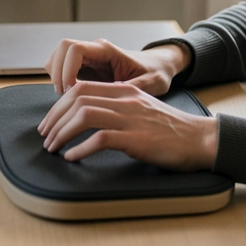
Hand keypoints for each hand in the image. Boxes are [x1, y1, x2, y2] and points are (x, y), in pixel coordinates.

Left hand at [36, 81, 218, 170]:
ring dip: (62, 133)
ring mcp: (131, 118)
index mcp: (125, 91)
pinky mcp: (137, 139)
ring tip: (53, 148)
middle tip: (45, 136)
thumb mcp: (142, 109)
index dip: (59, 104)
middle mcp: (126, 100)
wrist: (200, 139)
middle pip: (77, 99)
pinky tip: (73, 157)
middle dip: (55, 118)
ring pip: (84, 115)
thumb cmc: (171, 130)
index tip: (50, 122)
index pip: (81, 88)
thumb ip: (118, 108)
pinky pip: (101, 139)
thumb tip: (88, 117)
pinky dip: (81, 149)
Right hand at [44, 38, 189, 95]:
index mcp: (108, 51)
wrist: (159, 67)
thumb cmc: (155, 73)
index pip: (75, 49)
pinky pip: (63, 67)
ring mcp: (89, 57)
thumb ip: (131, 87)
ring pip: (59, 56)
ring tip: (66, 98)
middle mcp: (95, 50)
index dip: (67, 69)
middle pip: (62, 49)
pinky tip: (70, 97)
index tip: (72, 91)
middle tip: (64, 96)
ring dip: (56, 76)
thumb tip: (110, 95)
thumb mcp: (150, 83)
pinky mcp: (86, 67)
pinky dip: (59, 80)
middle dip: (57, 73)